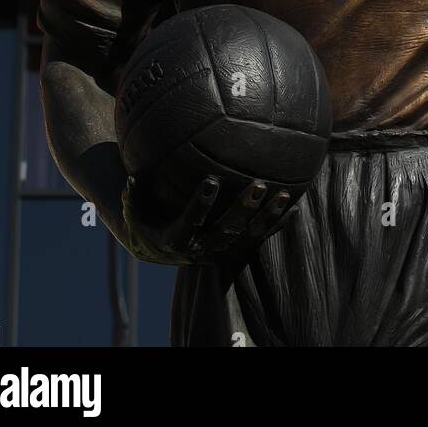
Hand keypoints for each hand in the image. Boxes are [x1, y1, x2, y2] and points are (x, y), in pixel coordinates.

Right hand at [121, 174, 293, 266]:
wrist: (159, 247)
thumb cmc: (145, 218)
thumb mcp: (133, 211)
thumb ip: (132, 196)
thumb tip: (133, 176)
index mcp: (176, 239)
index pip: (189, 223)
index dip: (200, 206)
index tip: (211, 182)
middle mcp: (201, 249)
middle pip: (225, 233)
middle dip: (242, 210)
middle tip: (257, 186)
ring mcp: (220, 251)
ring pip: (247, 237)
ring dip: (266, 217)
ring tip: (283, 195)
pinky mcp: (234, 249)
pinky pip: (258, 237)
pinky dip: (276, 224)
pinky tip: (295, 207)